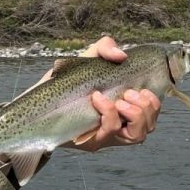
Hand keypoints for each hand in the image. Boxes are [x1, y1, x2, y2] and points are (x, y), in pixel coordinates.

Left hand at [65, 36, 160, 151]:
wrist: (35, 105)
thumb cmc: (63, 85)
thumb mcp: (86, 59)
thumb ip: (104, 48)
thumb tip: (121, 55)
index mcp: (123, 108)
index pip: (152, 112)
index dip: (154, 102)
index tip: (140, 86)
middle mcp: (118, 125)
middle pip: (149, 126)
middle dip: (145, 107)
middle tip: (127, 94)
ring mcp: (106, 136)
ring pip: (137, 135)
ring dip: (134, 115)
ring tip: (120, 101)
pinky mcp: (91, 142)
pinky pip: (110, 133)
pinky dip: (109, 114)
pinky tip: (98, 99)